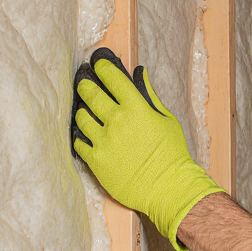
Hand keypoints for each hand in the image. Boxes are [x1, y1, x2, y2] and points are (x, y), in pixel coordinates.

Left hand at [72, 49, 224, 250]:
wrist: (168, 188)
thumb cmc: (172, 154)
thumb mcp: (167, 120)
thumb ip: (149, 95)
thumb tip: (139, 73)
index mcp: (136, 109)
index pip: (113, 79)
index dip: (103, 67)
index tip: (98, 63)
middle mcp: (117, 121)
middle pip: (91, 94)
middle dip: (85, 84)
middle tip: (83, 82)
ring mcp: (103, 141)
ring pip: (81, 117)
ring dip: (82, 110)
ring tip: (85, 110)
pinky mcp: (96, 161)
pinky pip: (79, 142)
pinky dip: (81, 135)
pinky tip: (85, 133)